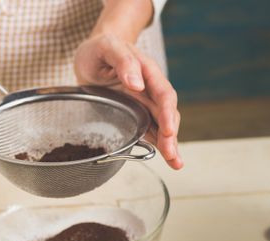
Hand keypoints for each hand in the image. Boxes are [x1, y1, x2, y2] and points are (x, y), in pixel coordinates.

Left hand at [74, 34, 182, 169]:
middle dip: (171, 137)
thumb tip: (137, 84)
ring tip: (175, 164)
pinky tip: (165, 158)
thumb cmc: (100, 48)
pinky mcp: (135, 112)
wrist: (94, 53)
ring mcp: (143, 102)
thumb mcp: (107, 48)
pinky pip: (149, 129)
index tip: (168, 131)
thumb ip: (123, 62)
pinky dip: (157, 143)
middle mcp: (150, 88)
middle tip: (172, 157)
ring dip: (169, 145)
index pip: (164, 94)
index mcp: (147, 71)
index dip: (167, 114)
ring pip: (160, 125)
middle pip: (166, 114)